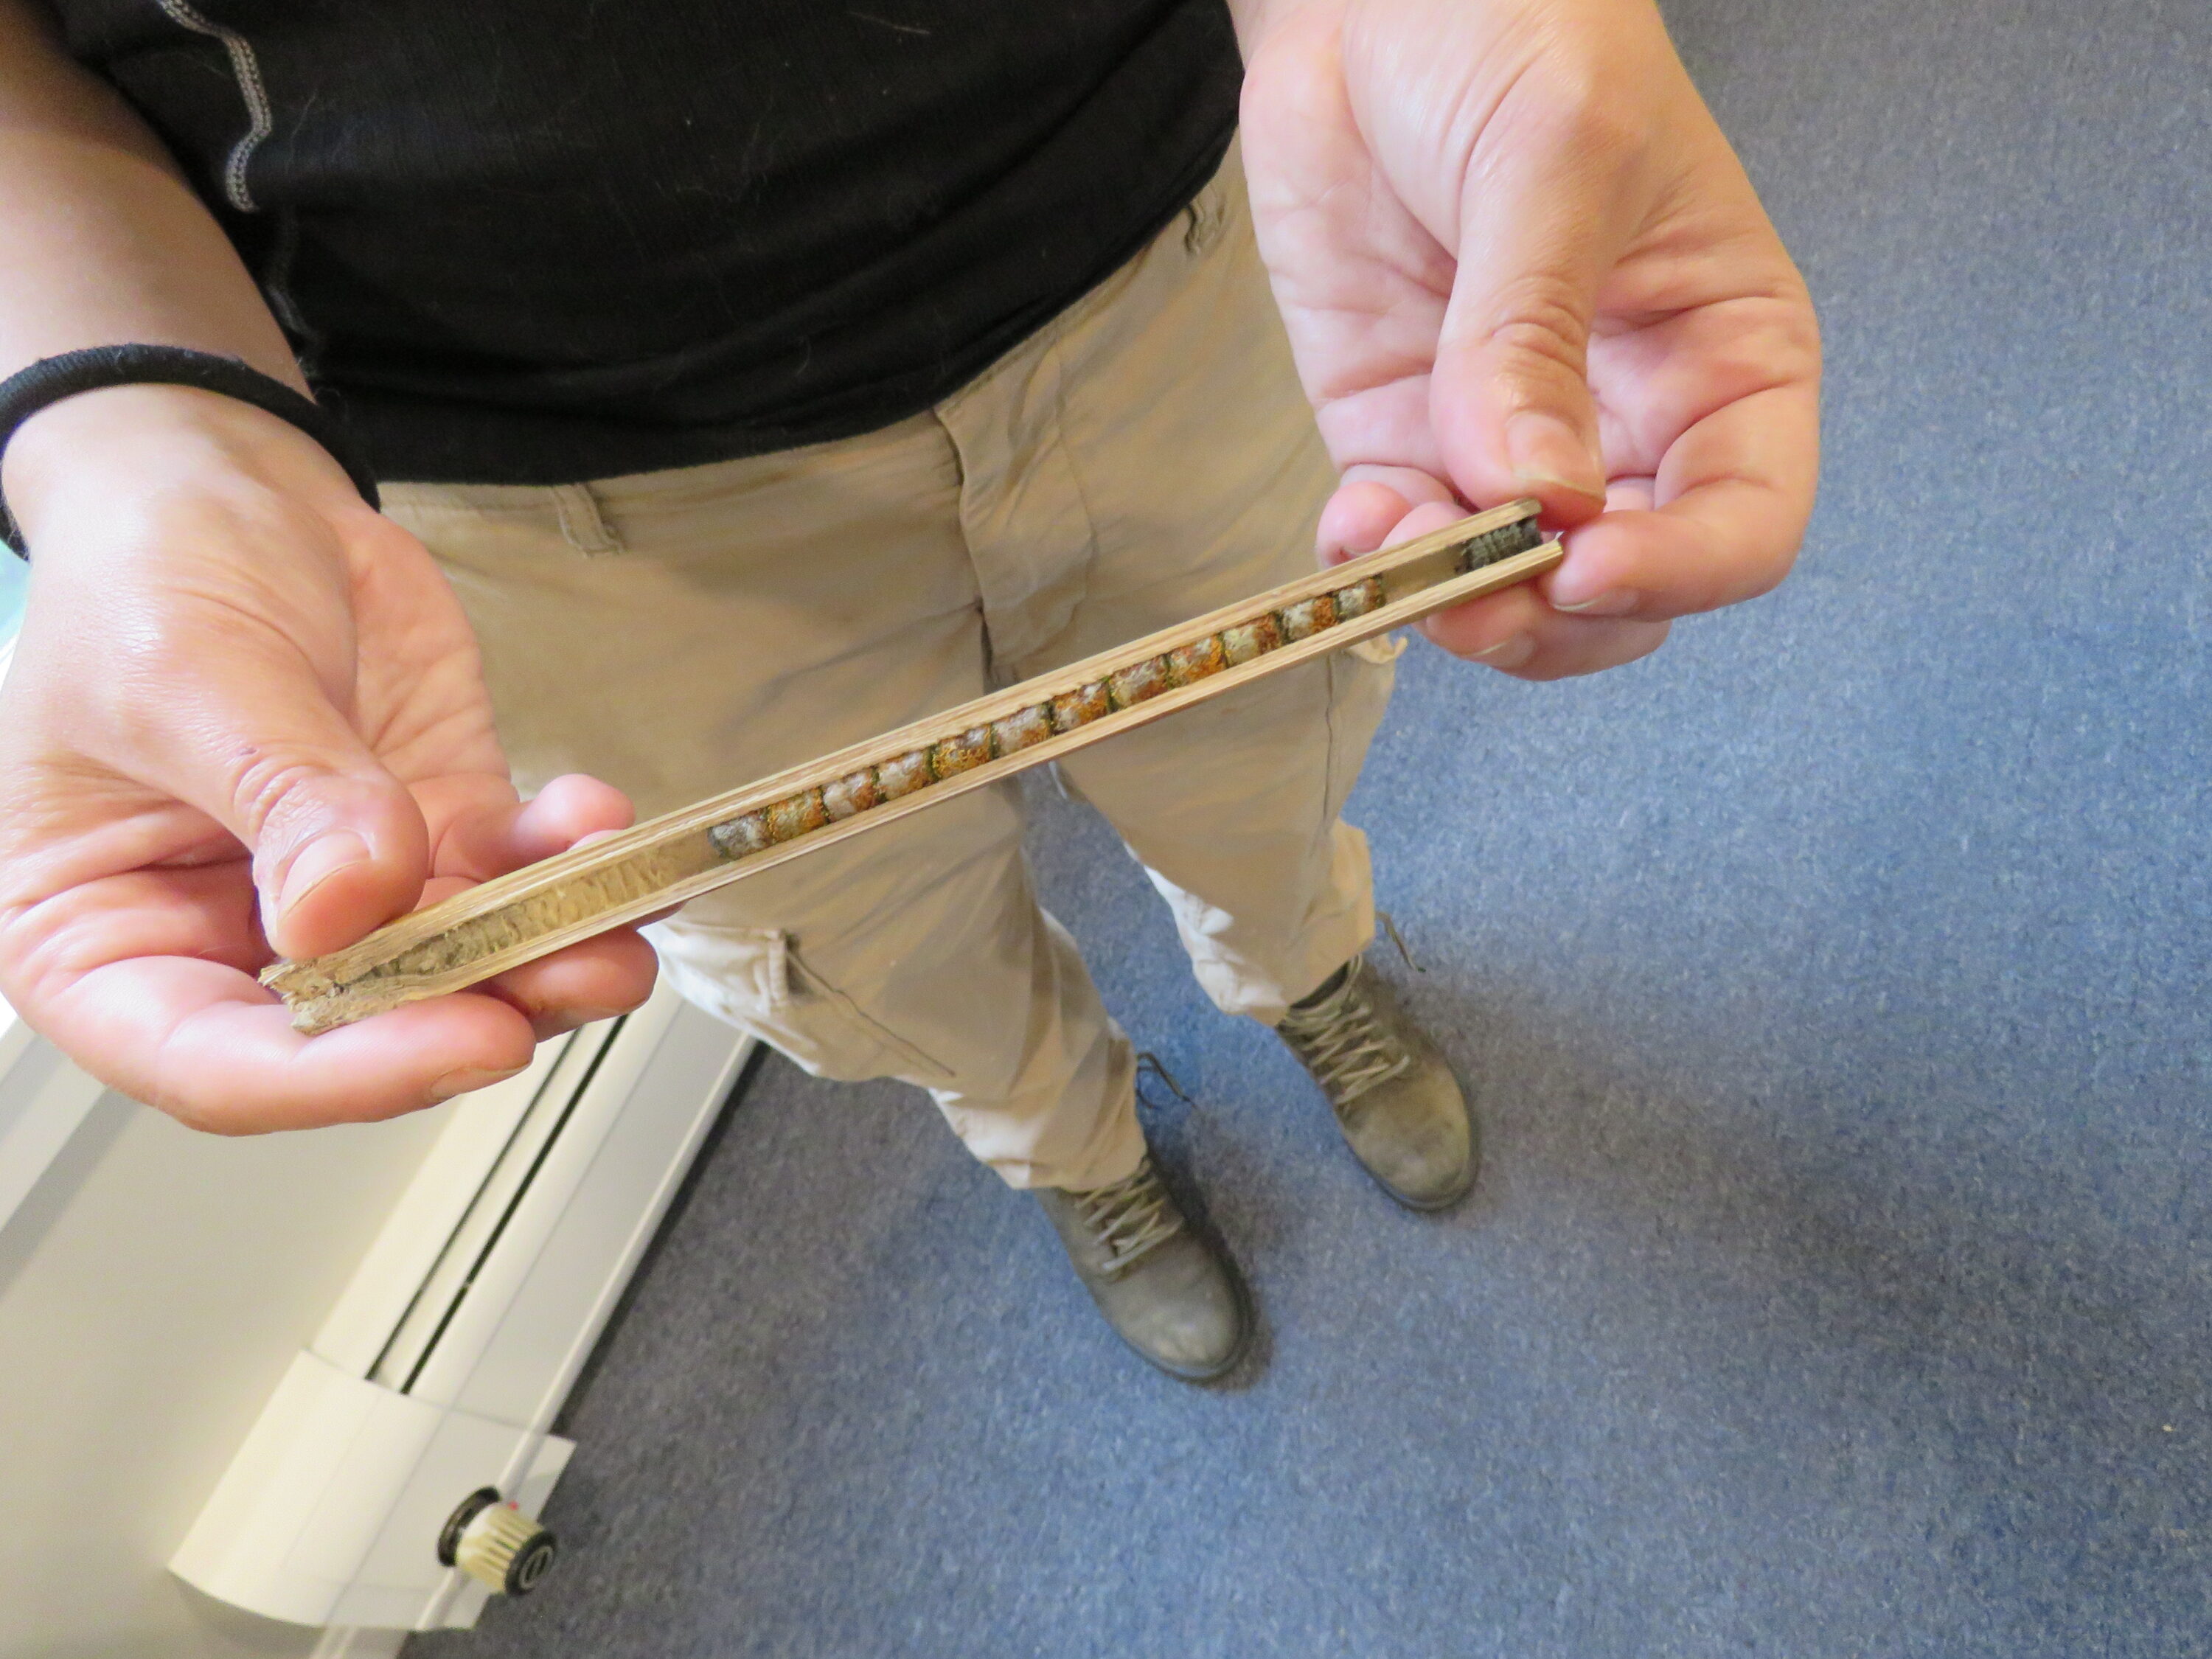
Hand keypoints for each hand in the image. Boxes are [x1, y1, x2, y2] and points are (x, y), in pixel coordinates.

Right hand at [0, 387, 656, 1130]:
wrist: (230, 487)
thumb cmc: (146, 574)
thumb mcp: (189, 673)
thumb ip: (279, 793)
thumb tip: (351, 908)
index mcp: (100, 936)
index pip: (212, 1061)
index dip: (338, 1077)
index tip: (454, 1042)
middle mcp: (227, 940)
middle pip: (358, 1031)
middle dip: (474, 1013)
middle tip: (569, 979)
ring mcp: (347, 895)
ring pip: (459, 970)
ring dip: (549, 955)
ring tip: (616, 929)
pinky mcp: (434, 836)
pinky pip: (513, 876)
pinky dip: (567, 863)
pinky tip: (593, 821)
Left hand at [1237, 0, 1820, 677]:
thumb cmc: (1518, 24)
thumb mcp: (1554, 155)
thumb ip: (1537, 331)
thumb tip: (1538, 491)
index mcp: (1722, 355)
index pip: (1745, 521)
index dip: (1679, 571)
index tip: (1586, 565)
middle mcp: (1627, 419)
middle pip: (1626, 591)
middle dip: (1553, 615)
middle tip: (1480, 596)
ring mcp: (1508, 438)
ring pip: (1511, 594)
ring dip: (1455, 604)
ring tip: (1399, 553)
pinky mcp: (1403, 433)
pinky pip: (1405, 541)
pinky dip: (1379, 562)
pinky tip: (1355, 529)